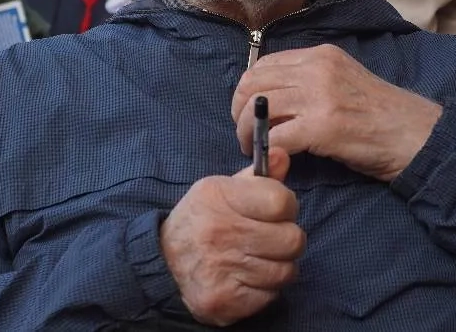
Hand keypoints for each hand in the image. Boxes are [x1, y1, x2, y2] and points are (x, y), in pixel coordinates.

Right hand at [161, 147, 304, 326]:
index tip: (278, 211)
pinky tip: (249, 277)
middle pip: (292, 239)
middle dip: (288, 238)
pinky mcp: (226, 300)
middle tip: (272, 238)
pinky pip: (271, 295)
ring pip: (286, 271)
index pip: (281, 202)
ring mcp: (222, 269)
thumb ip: (255, 177)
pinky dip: (265, 288)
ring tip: (260, 258)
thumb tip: (282, 155)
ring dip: (279, 265)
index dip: (288, 206)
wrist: (163, 262)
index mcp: (219, 196)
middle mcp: (220, 232)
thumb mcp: (220, 189)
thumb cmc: (200, 220)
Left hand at [233, 44, 441, 181]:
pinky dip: (265, 149)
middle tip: (244, 132)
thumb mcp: (345, 82)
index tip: (247, 110)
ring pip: (258, 107)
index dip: (248, 88)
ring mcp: (321, 96)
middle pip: (254, 81)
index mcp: (322, 56)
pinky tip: (269, 158)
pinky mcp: (324, 126)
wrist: (419, 135)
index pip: (265, 63)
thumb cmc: (383, 117)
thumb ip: (312, 82)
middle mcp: (318, 69)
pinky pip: (276, 136)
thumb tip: (273, 97)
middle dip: (239, 109)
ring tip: (252, 147)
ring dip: (247, 131)